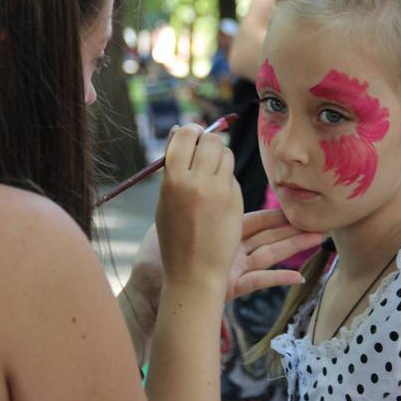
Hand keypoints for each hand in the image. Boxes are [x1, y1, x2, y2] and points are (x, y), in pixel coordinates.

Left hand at [120, 209, 322, 363]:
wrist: (151, 290)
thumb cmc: (157, 258)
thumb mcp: (172, 219)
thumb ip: (184, 197)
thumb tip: (186, 167)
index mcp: (218, 233)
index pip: (251, 218)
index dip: (272, 211)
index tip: (289, 199)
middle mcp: (230, 249)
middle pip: (267, 233)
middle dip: (290, 225)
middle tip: (313, 216)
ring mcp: (234, 268)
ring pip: (271, 252)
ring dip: (294, 246)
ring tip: (318, 238)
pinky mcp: (232, 286)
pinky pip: (260, 282)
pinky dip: (280, 280)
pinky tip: (299, 277)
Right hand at [155, 124, 241, 293]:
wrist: (193, 270)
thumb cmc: (173, 234)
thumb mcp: (165, 200)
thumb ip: (172, 166)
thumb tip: (178, 130)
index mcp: (173, 180)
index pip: (185, 136)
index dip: (190, 131)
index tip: (192, 133)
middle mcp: (197, 182)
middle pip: (211, 140)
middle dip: (208, 140)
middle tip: (203, 149)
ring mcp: (219, 191)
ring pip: (226, 154)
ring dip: (219, 156)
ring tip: (209, 172)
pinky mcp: (235, 200)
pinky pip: (231, 175)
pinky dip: (225, 177)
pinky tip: (217, 192)